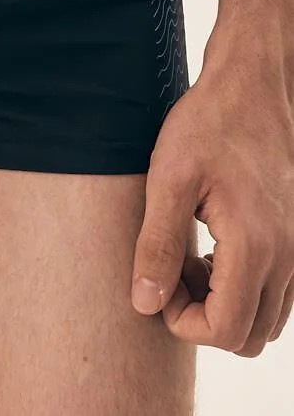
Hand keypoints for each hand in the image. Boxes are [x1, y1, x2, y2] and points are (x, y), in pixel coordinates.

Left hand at [131, 50, 293, 355]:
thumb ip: (156, 244)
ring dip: (224, 306)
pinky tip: (211, 251)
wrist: (252, 87)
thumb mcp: (168, 178)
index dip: (183, 321)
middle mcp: (286, 257)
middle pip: (248, 336)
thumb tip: (144, 303)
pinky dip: (243, 289)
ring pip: (266, 320)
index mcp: (254, 246)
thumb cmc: (208, 124)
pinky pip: (277, 294)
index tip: (157, 282)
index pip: (225, 330)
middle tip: (170, 274)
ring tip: (188, 261)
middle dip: (202, 319)